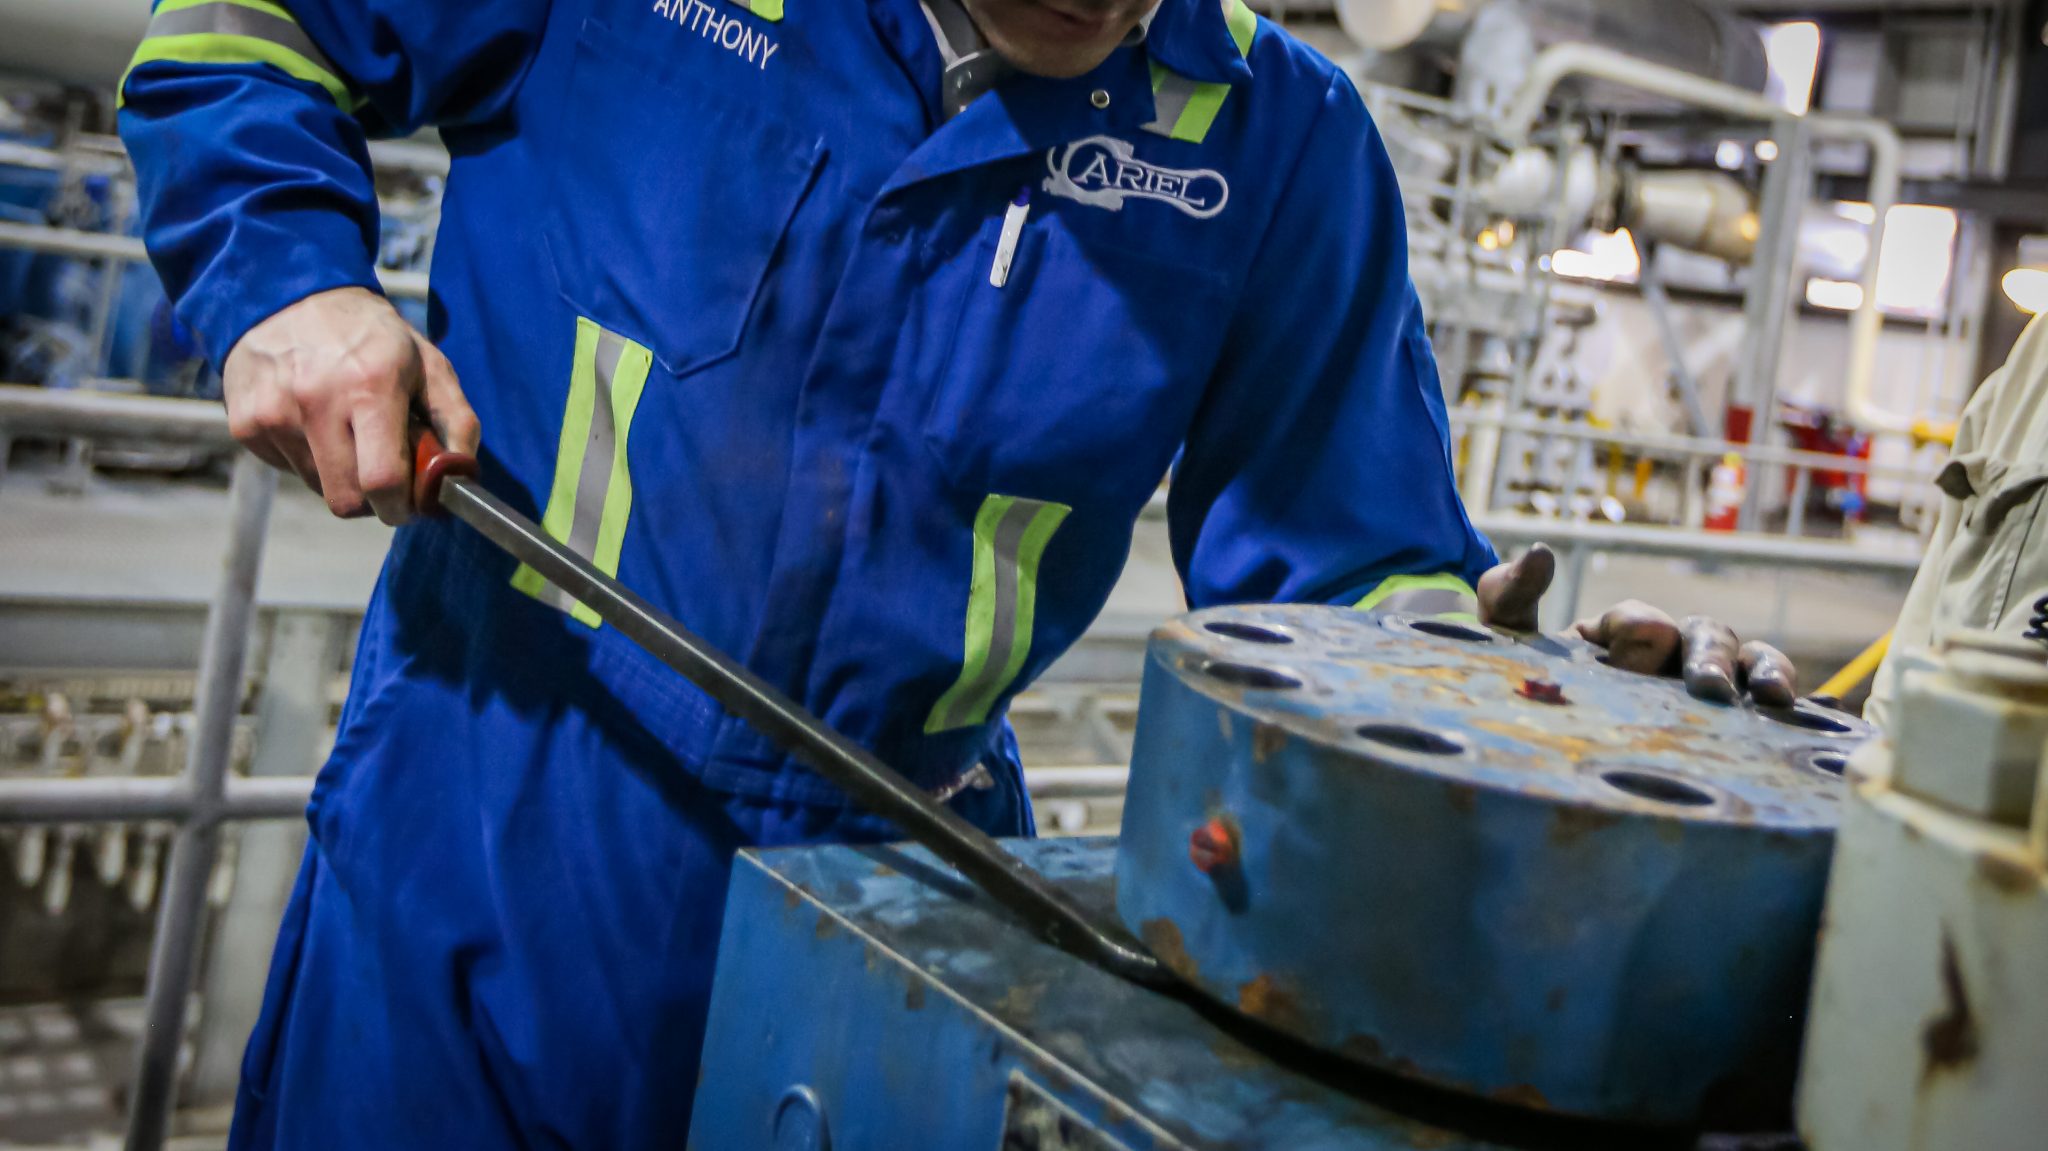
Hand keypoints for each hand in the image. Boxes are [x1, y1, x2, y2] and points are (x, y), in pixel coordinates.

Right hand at [223, 287, 479, 524]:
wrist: (288, 296)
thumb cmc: (369, 336)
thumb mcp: (428, 363)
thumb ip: (456, 421)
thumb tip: (461, 476)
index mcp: (369, 386)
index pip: (382, 480)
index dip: (400, 506)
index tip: (408, 503)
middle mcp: (316, 401)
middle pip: (346, 499)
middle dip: (372, 499)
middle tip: (383, 473)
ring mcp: (274, 413)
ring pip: (317, 488)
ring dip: (340, 475)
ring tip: (347, 432)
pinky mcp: (245, 424)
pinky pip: (288, 469)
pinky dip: (309, 458)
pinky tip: (313, 422)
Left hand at [1475, 543, 1797, 706]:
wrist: (1527, 736)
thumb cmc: (1518, 681)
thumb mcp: (1504, 641)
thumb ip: (1510, 596)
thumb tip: (1541, 552)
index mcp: (1622, 632)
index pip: (1642, 620)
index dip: (1635, 628)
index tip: (1615, 644)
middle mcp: (1671, 654)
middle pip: (1707, 637)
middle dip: (1711, 658)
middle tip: (1708, 690)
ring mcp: (1703, 687)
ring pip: (1752, 663)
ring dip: (1769, 673)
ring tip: (1776, 700)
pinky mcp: (1730, 727)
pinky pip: (1775, 710)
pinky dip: (1806, 711)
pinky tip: (1829, 720)